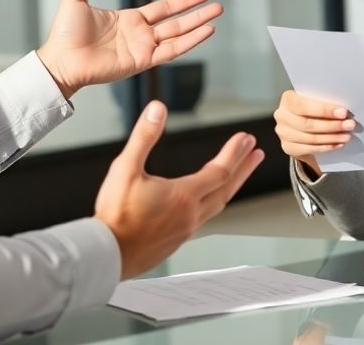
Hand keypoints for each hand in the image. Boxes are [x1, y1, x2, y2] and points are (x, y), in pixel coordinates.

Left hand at [36, 0, 222, 97]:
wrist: (61, 60)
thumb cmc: (64, 35)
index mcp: (129, 19)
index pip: (163, 8)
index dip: (183, 1)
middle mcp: (140, 34)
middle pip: (176, 22)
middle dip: (197, 13)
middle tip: (218, 6)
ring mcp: (142, 49)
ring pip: (178, 36)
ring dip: (198, 27)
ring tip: (216, 17)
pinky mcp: (141, 62)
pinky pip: (170, 51)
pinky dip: (189, 42)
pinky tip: (204, 33)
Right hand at [94, 101, 263, 279]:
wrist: (107, 254)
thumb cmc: (115, 215)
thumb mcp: (125, 168)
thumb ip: (144, 137)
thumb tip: (157, 109)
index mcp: (183, 195)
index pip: (219, 170)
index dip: (234, 153)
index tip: (246, 139)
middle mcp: (190, 214)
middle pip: (226, 188)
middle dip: (243, 168)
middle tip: (256, 154)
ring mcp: (185, 230)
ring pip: (218, 205)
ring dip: (231, 187)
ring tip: (237, 177)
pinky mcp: (176, 241)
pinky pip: (204, 219)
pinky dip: (213, 204)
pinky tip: (206, 204)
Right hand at [272, 90, 353, 176]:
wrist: (302, 126)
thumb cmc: (312, 109)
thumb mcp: (314, 101)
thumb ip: (323, 103)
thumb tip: (343, 110)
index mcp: (287, 99)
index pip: (304, 105)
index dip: (324, 110)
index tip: (343, 112)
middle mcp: (281, 116)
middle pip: (307, 124)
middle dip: (331, 125)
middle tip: (349, 125)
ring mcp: (283, 133)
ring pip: (310, 138)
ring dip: (331, 137)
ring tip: (347, 136)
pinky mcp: (288, 147)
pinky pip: (309, 149)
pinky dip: (326, 147)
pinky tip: (338, 144)